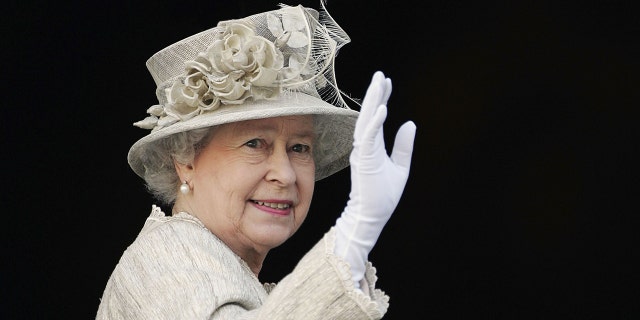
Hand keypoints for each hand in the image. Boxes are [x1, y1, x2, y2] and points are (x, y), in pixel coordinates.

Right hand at [334, 71, 415, 287]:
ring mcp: (363, 152)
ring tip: (379, 83)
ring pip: (366, 121)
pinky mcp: (364, 160)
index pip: (376, 117)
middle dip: (375, 94)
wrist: (371, 217)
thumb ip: (404, 146)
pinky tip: (382, 108)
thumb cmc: (383, 196)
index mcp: (373, 147)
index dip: (381, 99)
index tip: (385, 82)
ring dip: (373, 101)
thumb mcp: (401, 167)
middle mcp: (365, 146)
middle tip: (380, 74)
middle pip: (369, 114)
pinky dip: (375, 122)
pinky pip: (369, 137)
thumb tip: (410, 123)